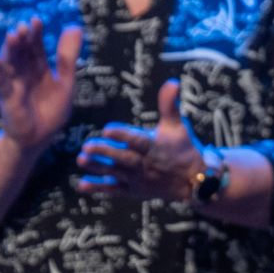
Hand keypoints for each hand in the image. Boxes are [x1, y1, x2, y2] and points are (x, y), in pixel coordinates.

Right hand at [0, 18, 82, 156]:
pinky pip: (1, 83)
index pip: (36, 48)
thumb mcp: (66, 83)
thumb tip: (74, 26)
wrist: (39, 139)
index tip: (36, 20)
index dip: (36, 35)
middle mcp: (24, 75)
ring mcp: (14, 85)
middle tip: (24, 26)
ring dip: (10, 50)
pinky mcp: (7, 98)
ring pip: (10, 64)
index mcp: (38, 70)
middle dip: (23, 40)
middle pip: (22, 53)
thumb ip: (68, 58)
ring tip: (12, 36)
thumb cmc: (51, 112)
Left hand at [77, 79, 206, 200]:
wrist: (192, 180)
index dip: (123, 135)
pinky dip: (99, 188)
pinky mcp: (133, 190)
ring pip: (116, 173)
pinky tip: (82, 184)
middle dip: (105, 153)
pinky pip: (115, 190)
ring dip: (98, 167)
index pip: (138, 140)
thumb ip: (169, 104)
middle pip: (124, 158)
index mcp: (155, 145)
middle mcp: (145, 163)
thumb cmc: (183, 148)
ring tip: (81, 159)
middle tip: (87, 146)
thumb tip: (172, 82)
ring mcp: (138, 178)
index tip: (107, 129)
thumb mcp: (178, 125)